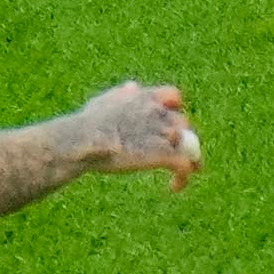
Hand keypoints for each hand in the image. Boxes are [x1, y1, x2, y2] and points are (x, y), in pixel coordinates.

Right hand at [73, 82, 202, 189]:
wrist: (84, 139)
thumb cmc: (87, 123)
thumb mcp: (105, 101)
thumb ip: (122, 95)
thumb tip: (132, 87)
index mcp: (145, 97)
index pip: (173, 96)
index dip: (173, 109)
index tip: (167, 120)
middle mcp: (158, 112)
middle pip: (182, 123)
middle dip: (179, 137)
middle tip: (171, 153)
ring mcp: (164, 132)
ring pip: (189, 145)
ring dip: (188, 159)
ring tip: (180, 175)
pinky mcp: (164, 154)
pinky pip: (185, 166)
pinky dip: (183, 177)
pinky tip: (174, 187)